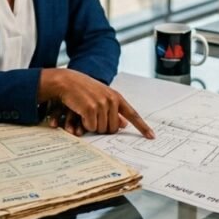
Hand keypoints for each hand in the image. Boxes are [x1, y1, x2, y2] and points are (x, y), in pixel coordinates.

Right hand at [39, 69, 154, 138]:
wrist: (66, 81)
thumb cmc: (83, 90)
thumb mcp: (101, 98)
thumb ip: (114, 110)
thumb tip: (124, 124)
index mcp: (116, 97)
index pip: (133, 114)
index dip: (142, 127)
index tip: (152, 136)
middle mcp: (111, 100)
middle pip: (113, 129)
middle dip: (102, 128)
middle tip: (92, 118)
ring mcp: (101, 104)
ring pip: (101, 129)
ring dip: (91, 126)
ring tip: (85, 114)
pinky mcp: (90, 108)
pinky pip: (91, 127)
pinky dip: (84, 125)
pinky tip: (80, 113)